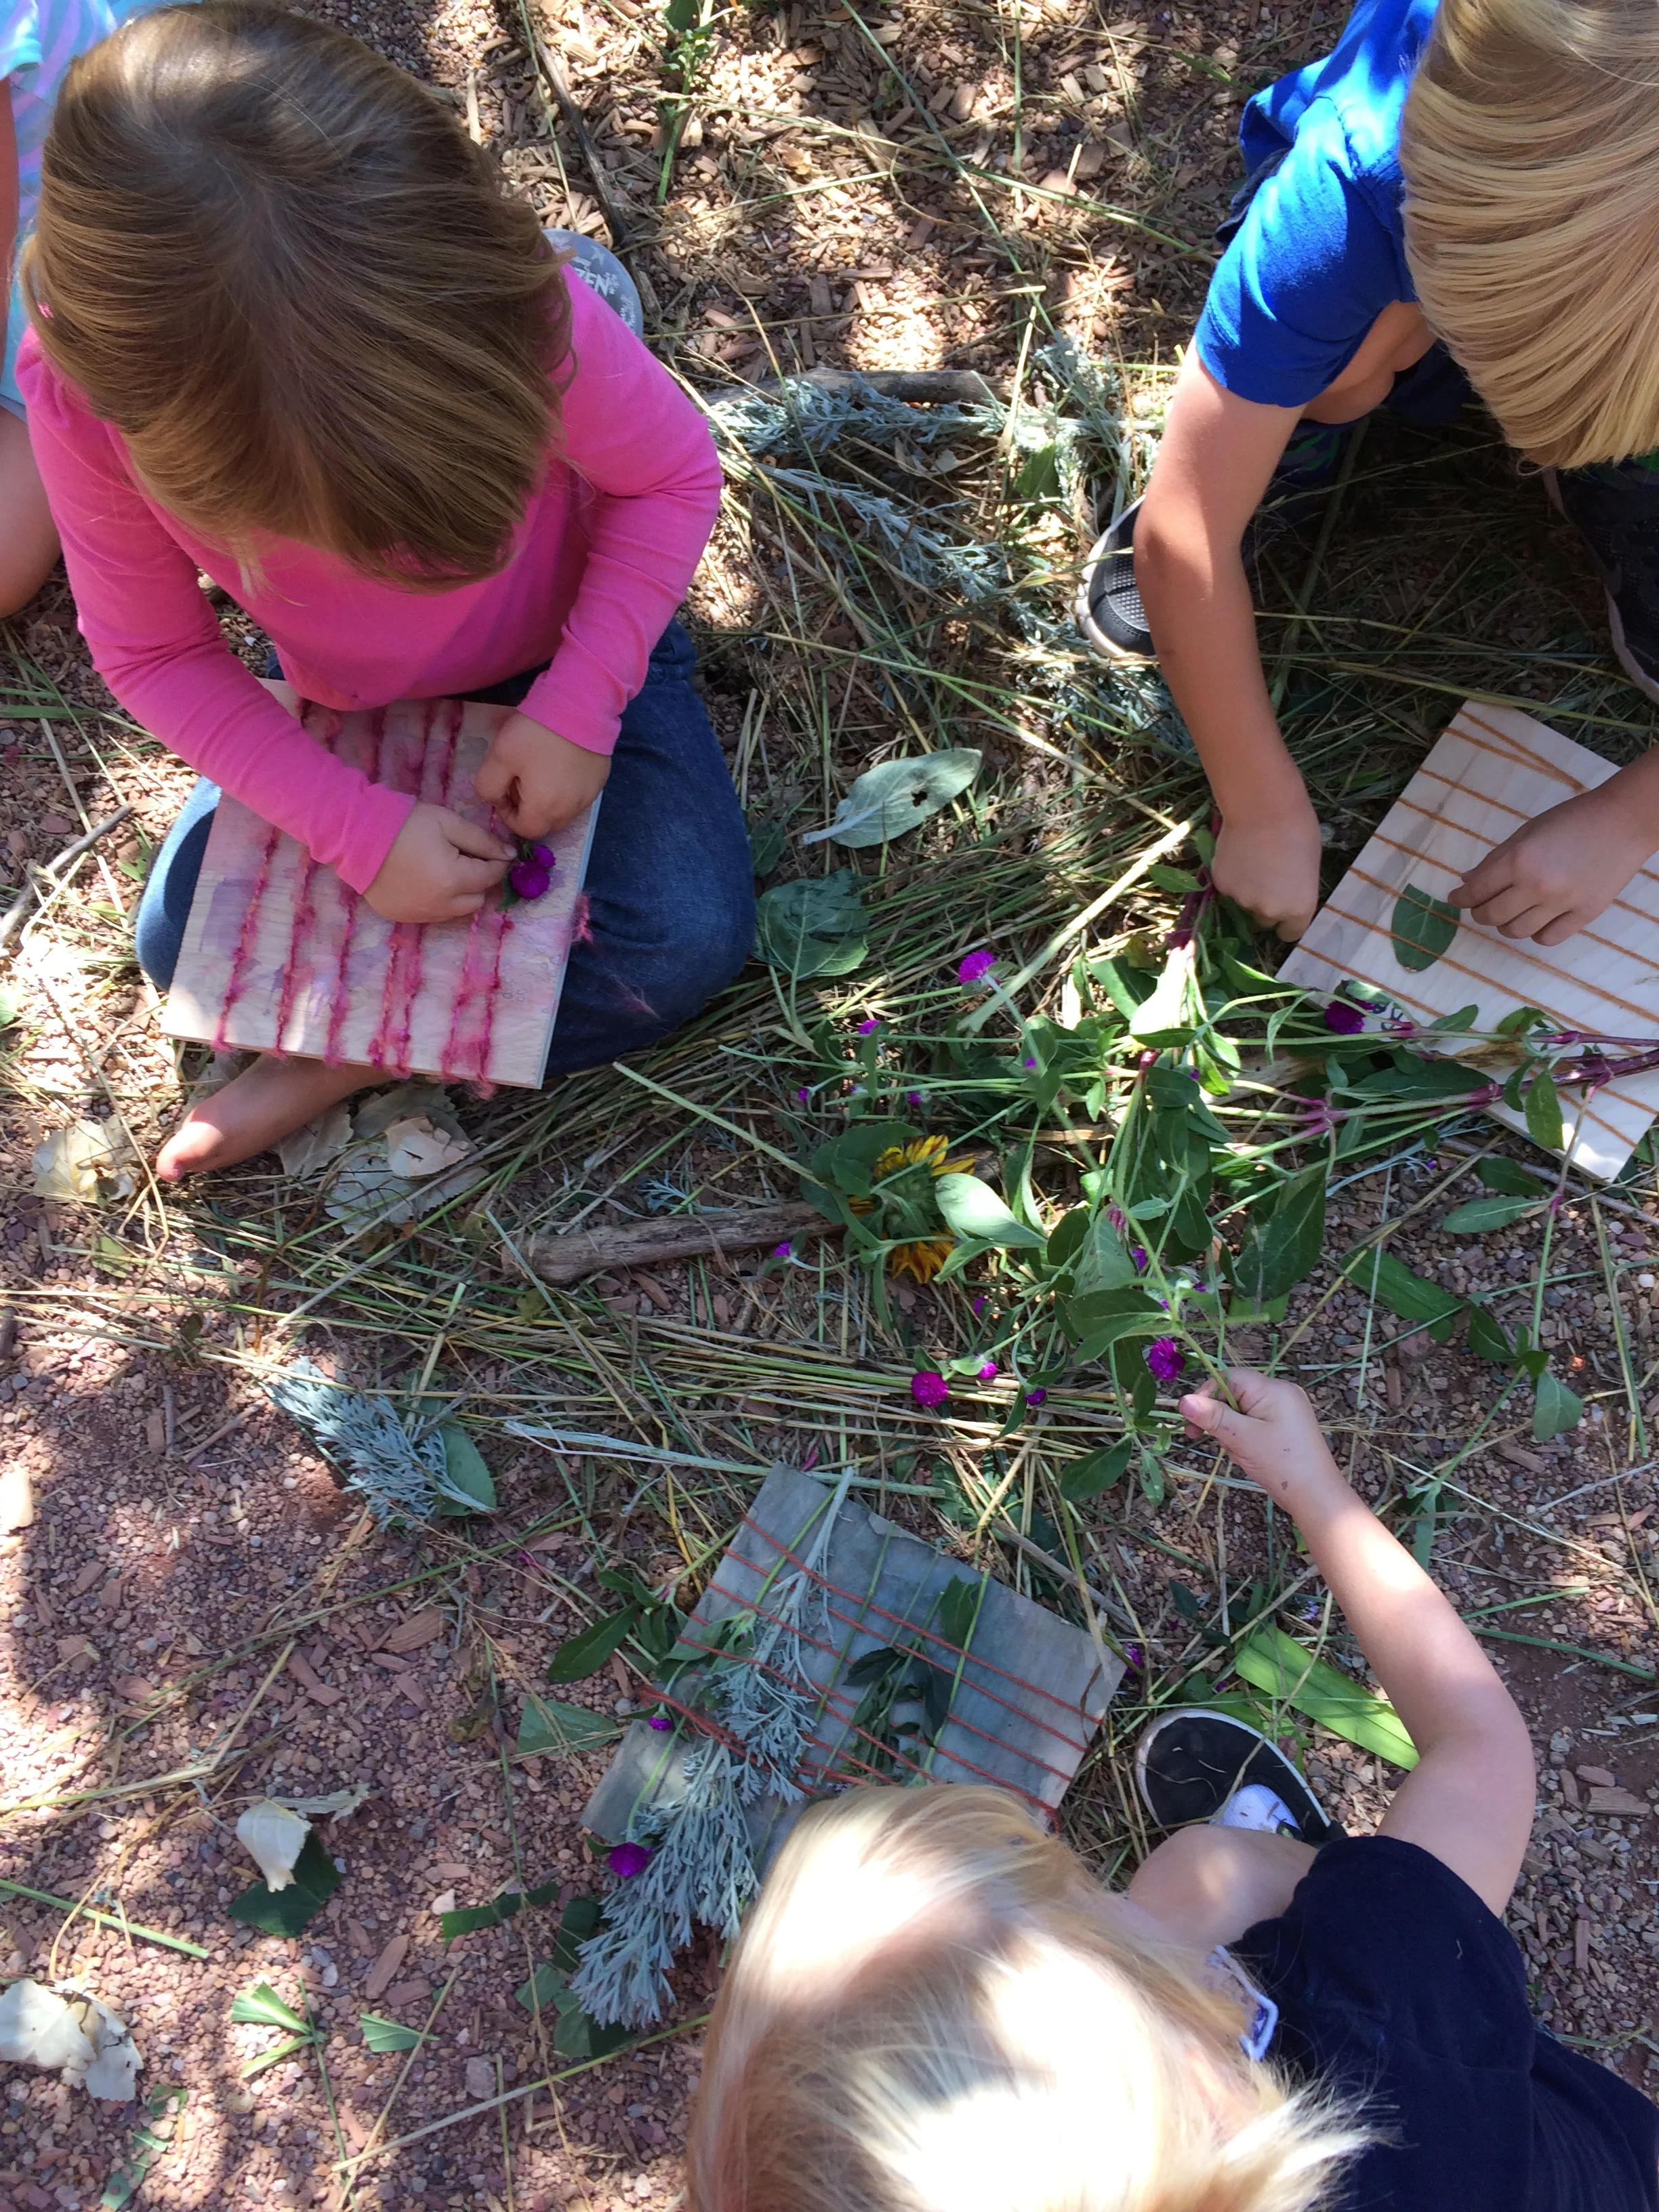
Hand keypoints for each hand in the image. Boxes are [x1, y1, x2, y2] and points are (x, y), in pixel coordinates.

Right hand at [363, 801, 512, 924]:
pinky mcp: (403, 917)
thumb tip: (509, 855)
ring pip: (457, 911)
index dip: (497, 861)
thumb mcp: (448, 823)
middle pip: (478, 899)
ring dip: (460, 893)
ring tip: (444, 868)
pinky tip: (424, 880)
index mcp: (454, 880)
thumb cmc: (404, 823)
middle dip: (478, 880)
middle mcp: (441, 905)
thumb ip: (483, 841)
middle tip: (465, 858)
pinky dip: (438, 901)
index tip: (493, 849)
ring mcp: (420, 915)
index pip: (491, 876)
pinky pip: (433, 914)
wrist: (354, 835)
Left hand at [475, 710, 610, 839]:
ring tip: (541, 770)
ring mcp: (588, 797)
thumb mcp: (499, 757)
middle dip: (528, 809)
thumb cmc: (536, 733)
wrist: (580, 705)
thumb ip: (488, 786)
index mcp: (544, 809)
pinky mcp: (599, 782)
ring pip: (562, 812)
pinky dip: (565, 789)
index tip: (504, 789)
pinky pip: (577, 796)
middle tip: (521, 778)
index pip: (524, 830)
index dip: (508, 815)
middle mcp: (570, 811)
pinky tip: (560, 763)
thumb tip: (494, 799)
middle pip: (545, 824)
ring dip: (547, 800)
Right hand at [1179, 1368, 1347, 1515]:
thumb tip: (1183, 1399)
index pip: (1229, 1378)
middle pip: (1234, 1395)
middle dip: (1221, 1419)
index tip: (1192, 1419)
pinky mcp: (1285, 1426)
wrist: (1316, 1496)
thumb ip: (1212, 1417)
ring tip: (1241, 1454)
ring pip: (1242, 1412)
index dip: (1207, 1395)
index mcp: (1273, 1389)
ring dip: (1232, 1432)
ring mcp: (1285, 1410)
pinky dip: (1245, 1438)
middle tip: (1209, 1440)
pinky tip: (1250, 1456)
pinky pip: (1254, 1423)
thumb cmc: (1280, 1463)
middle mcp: (1281, 1393)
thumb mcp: (1241, 1438)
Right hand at [1210, 794, 1322, 940]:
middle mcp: (1269, 911)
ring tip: (1252, 859)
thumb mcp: (1309, 866)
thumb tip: (1283, 895)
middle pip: (1264, 920)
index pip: (1290, 933)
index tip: (1284, 912)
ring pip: (1244, 902)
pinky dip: (1232, 876)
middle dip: (1265, 905)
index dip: (1287, 923)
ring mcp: (1242, 900)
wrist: (1263, 807)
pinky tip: (1238, 854)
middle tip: (1266, 879)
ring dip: (1247, 889)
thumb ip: (1295, 890)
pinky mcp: (1221, 885)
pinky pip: (1228, 887)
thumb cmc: (1298, 829)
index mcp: (1298, 908)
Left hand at [1448, 771, 1658, 944]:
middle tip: (1481, 906)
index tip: (1456, 899)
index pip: (1476, 892)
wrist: (1623, 822)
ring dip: (1506, 925)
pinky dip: (1535, 933)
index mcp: (1518, 861)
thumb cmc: (1571, 820)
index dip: (1461, 899)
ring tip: (1510, 912)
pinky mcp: (1584, 915)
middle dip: (1480, 913)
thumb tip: (1467, 882)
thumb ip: (1495, 860)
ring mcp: (1562, 904)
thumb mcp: (1526, 832)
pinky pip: (1547, 939)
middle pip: (1492, 917)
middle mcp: (1537, 887)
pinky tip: (1537, 920)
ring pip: (1516, 932)